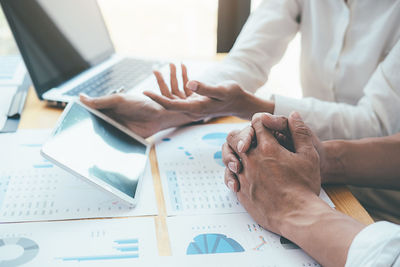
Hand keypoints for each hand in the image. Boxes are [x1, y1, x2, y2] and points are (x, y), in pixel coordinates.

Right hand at [80, 92, 192, 137]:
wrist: (160, 116)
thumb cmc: (142, 104)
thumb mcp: (120, 100)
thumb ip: (102, 101)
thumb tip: (82, 98)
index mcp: (107, 107)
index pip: (90, 111)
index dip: (80, 115)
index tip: (69, 120)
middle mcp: (110, 117)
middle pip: (93, 124)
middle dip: (85, 129)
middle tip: (75, 136)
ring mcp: (116, 128)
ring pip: (101, 134)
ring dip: (94, 139)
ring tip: (84, 145)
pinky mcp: (123, 137)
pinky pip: (112, 142)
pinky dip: (106, 145)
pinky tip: (99, 150)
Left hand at [143, 64, 273, 120]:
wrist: (240, 101)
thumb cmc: (232, 94)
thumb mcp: (220, 90)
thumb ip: (205, 87)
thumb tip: (190, 83)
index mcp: (195, 108)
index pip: (171, 105)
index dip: (157, 99)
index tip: (145, 92)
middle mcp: (192, 109)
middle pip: (169, 102)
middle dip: (158, 90)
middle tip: (149, 77)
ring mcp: (193, 106)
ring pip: (175, 96)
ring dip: (168, 82)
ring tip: (161, 68)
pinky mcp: (196, 100)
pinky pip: (183, 91)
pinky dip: (180, 80)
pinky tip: (181, 67)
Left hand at [223, 112, 320, 234]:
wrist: (297, 216)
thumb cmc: (305, 186)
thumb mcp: (309, 155)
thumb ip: (299, 132)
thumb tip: (293, 114)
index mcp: (267, 148)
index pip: (256, 123)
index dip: (260, 121)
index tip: (263, 126)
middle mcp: (251, 160)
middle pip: (234, 138)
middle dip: (240, 136)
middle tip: (249, 141)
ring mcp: (244, 176)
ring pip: (229, 157)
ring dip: (235, 155)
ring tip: (244, 158)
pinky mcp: (240, 191)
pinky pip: (230, 177)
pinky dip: (234, 173)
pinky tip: (242, 175)